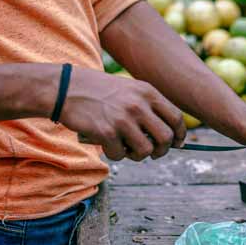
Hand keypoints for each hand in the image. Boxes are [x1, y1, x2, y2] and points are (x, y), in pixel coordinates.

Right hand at [60, 67, 185, 160]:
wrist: (66, 89)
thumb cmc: (98, 91)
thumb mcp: (129, 90)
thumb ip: (148, 107)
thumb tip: (168, 134)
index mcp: (147, 92)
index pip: (176, 117)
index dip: (180, 134)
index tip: (177, 143)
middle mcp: (139, 105)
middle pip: (166, 138)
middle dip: (162, 150)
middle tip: (153, 152)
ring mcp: (123, 119)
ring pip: (146, 151)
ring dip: (138, 155)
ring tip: (128, 149)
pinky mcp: (106, 132)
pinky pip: (121, 155)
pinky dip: (116, 154)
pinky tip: (108, 145)